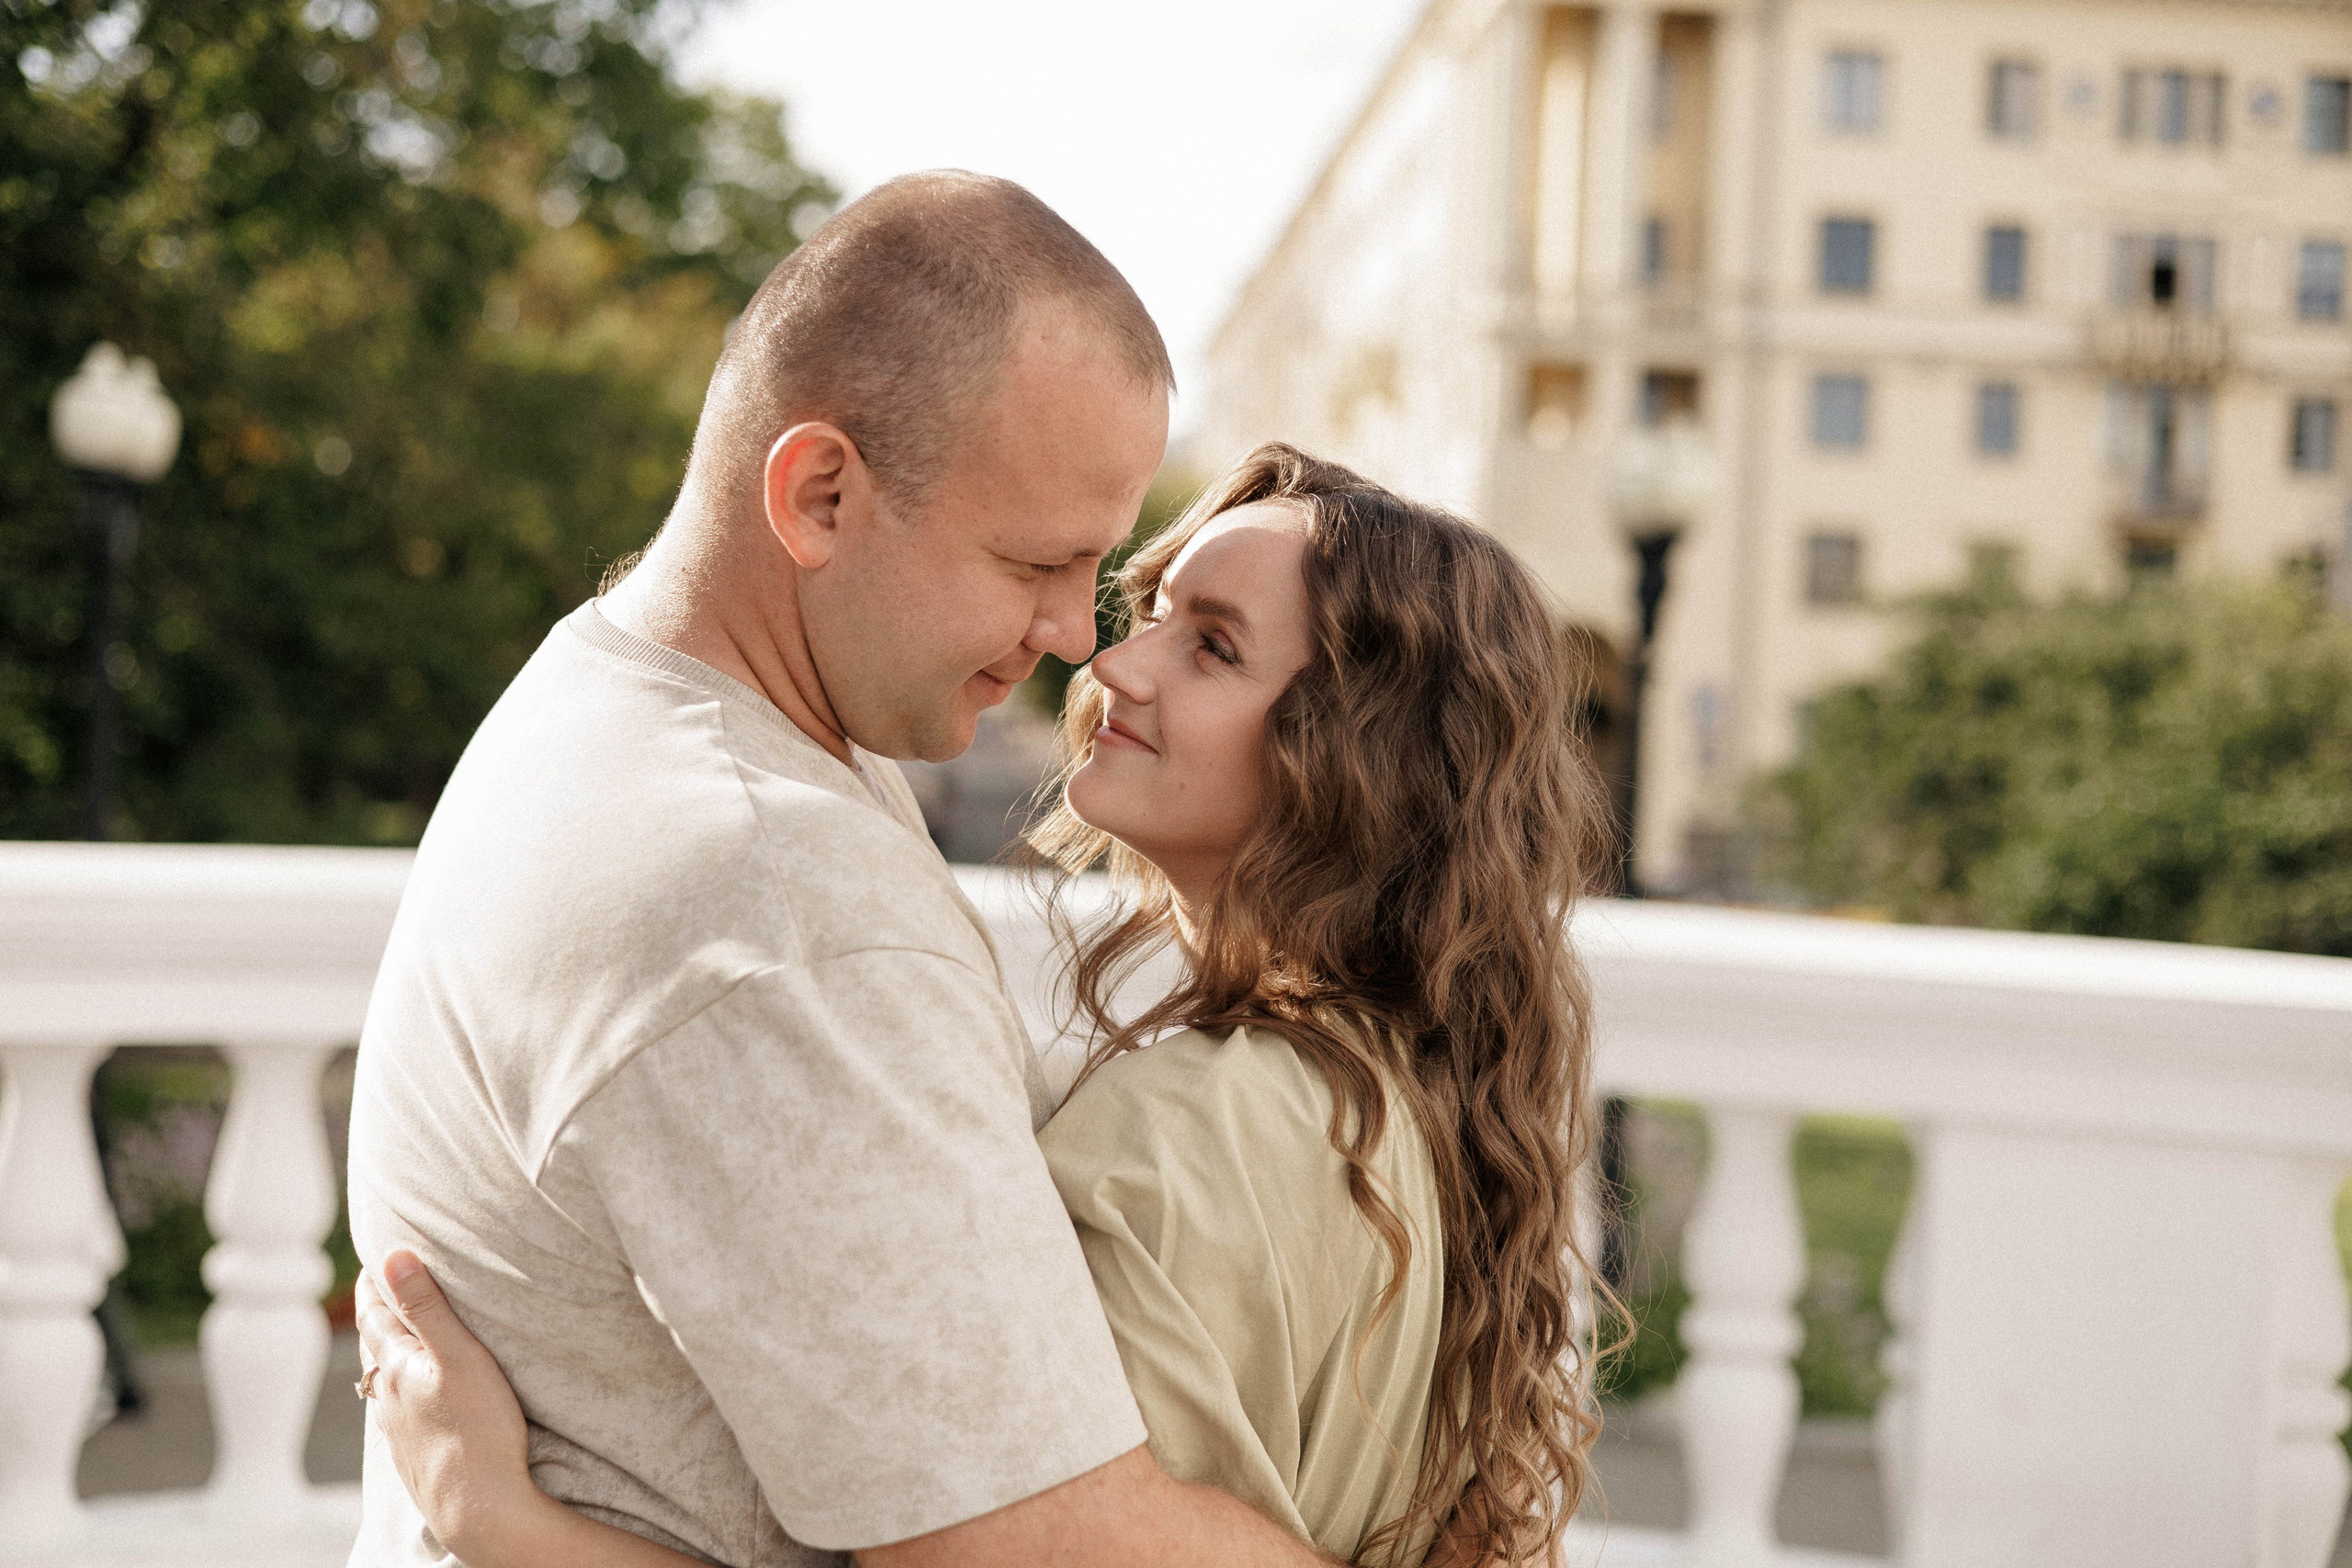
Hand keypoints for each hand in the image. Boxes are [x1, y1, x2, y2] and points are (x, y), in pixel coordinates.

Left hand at [357, 1249, 549, 1562]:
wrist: (479, 1508)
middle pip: (374, 1348)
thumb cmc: (477, 1430)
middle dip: (376, 1316)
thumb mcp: (459, 1355)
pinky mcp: (414, 1455)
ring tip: (390, 1341)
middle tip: (379, 1291)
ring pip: (382, 1383)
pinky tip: (408, 1402)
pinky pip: (397, 1412)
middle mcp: (390, 1398)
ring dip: (384, 1356)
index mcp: (398, 1368)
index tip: (374, 1261)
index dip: (374, 1286)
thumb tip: (391, 1256)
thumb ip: (426, 1306)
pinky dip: (398, 1392)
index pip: (376, 1316)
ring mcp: (399, 1430)